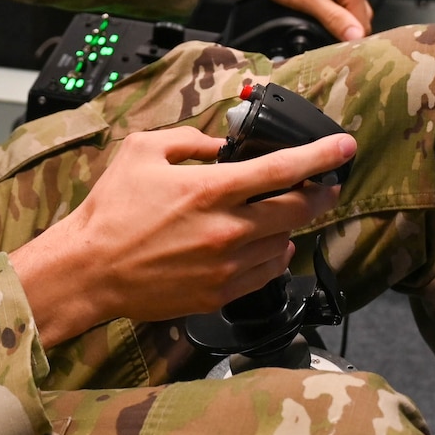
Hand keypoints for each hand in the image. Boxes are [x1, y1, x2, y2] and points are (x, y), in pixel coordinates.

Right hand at [9, 126, 355, 342]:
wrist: (89, 270)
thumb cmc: (111, 211)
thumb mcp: (144, 151)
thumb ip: (190, 140)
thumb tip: (220, 145)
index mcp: (211, 189)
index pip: (284, 169)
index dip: (322, 156)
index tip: (345, 146)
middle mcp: (226, 230)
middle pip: (298, 209)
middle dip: (320, 192)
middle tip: (324, 181)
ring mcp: (225, 267)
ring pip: (285, 243)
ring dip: (292, 225)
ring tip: (281, 212)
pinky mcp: (219, 294)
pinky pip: (266, 273)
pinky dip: (274, 255)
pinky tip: (264, 244)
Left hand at [224, 0, 371, 41]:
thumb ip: (334, 19)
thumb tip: (357, 37)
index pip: (364, 23)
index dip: (351, 40)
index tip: (335, 50)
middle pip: (359, 17)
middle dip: (344, 32)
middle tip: (322, 41)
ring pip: (347, 9)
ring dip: (335, 22)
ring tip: (315, 26)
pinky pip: (337, 0)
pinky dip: (329, 11)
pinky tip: (313, 14)